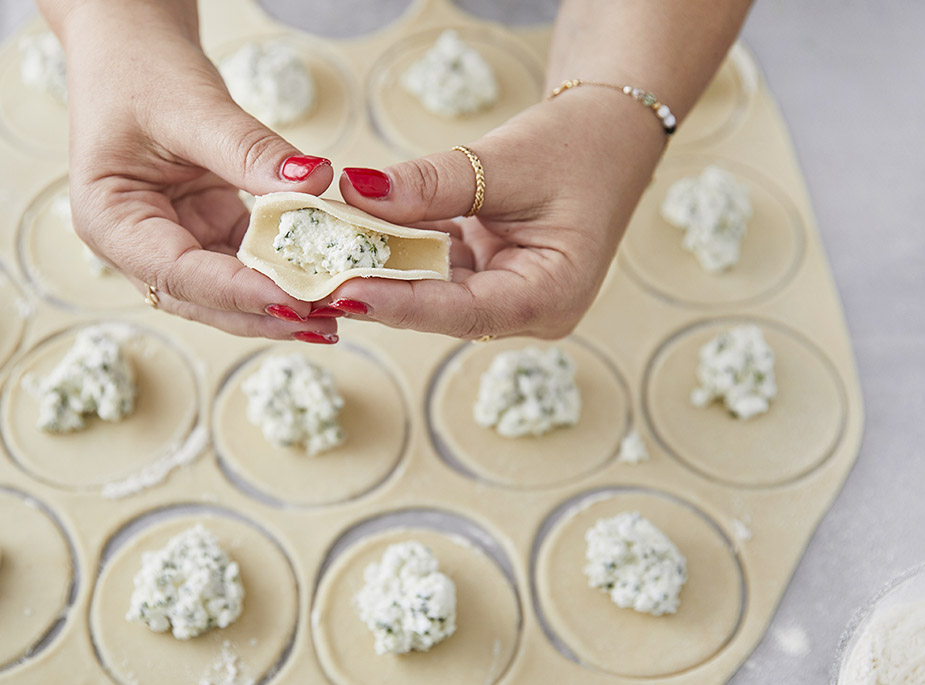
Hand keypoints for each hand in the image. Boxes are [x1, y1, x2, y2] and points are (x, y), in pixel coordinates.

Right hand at [54, 1, 339, 342]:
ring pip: (227, 291)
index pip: (178, 273)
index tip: (296, 299)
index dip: (239, 293)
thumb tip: (314, 181)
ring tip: (333, 313)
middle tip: (326, 322)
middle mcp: (136, 245)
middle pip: (203, 299)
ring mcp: (172, 241)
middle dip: (264, 313)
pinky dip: (281, 272)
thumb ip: (250, 150)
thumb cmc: (141, 68)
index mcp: (110, 222)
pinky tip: (322, 281)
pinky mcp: (205, 230)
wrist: (131, 41)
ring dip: (277, 303)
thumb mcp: (194, 106)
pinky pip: (246, 261)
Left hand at [326, 88, 665, 339]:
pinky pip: (437, 270)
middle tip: (312, 275)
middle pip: (440, 309)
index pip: (462, 311)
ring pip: (432, 291)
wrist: (611, 133)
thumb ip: (430, 185)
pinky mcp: (491, 277)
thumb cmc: (579, 146)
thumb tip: (356, 192)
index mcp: (550, 296)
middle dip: (379, 288)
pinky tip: (357, 234)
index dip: (399, 303)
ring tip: (323, 253)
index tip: (342, 291)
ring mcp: (509, 297)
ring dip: (383, 268)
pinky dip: (402, 249)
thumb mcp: (504, 161)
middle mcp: (530, 310)